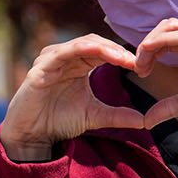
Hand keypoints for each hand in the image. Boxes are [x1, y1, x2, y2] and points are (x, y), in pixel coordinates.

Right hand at [1, 34, 143, 160]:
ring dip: (105, 48)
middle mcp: (64, 57)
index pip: (103, 50)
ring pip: (82, 43)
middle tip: (137, 62)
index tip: (143, 67)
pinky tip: (101, 54)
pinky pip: (64, 52)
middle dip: (118, 50)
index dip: (123, 55)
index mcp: (77, 64)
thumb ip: (118, 115)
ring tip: (125, 60)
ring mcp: (51, 60)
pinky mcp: (41, 68)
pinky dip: (83, 49)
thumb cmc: (58, 120)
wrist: (33, 135)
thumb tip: (145, 120)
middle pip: (95, 42)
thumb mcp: (95, 116)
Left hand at [134, 18, 177, 124]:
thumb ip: (169, 106)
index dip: (150, 48)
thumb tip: (146, 120)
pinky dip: (159, 43)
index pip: (168, 33)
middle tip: (138, 68)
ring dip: (150, 44)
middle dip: (147, 45)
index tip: (140, 70)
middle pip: (166, 26)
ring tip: (142, 67)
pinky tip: (149, 56)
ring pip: (170, 27)